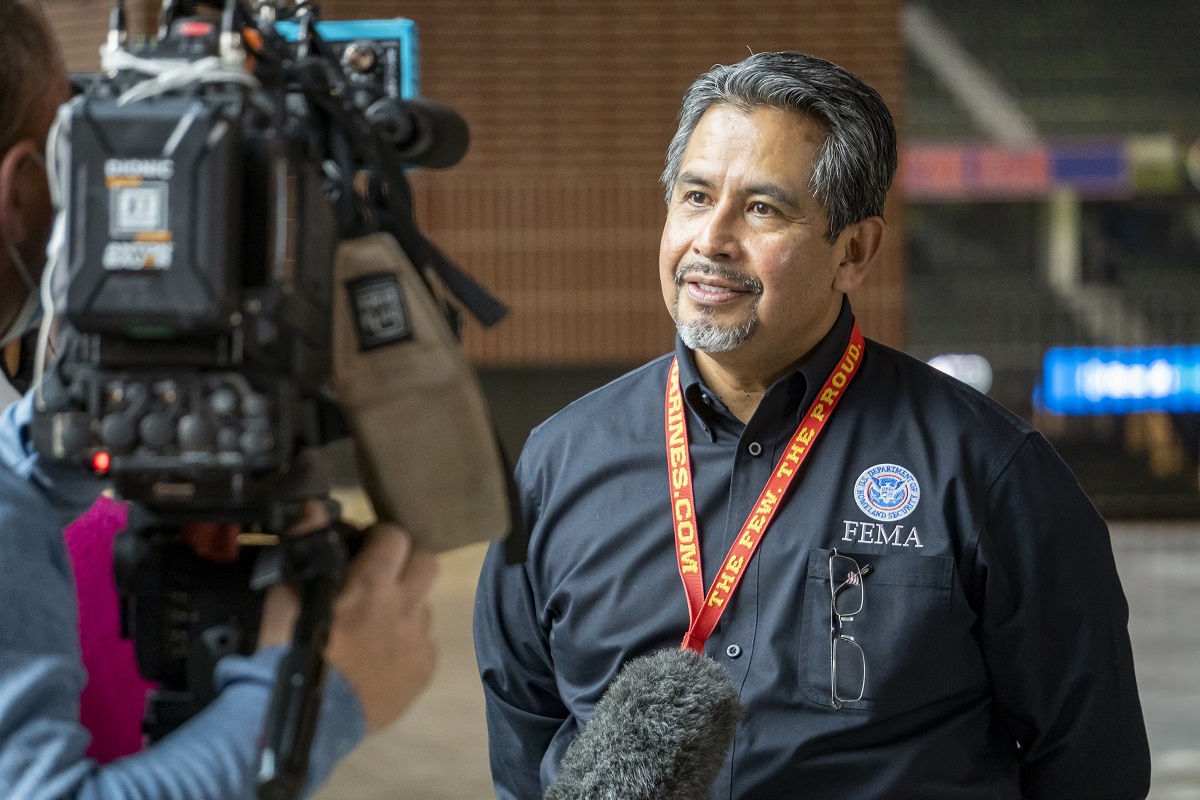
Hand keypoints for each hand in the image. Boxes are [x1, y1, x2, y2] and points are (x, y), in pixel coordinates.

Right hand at [256, 502, 437, 733]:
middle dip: (407, 560)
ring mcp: (418, 640)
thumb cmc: (287, 656)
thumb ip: (304, 548)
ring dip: (406, 605)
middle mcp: (404, 607)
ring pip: (424, 604)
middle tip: (384, 573)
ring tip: (378, 623)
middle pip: (428, 560)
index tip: (367, 545)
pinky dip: (407, 643)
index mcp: (371, 585)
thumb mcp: (285, 598)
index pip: (395, 536)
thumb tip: (313, 508)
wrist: (304, 723)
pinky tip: (382, 656)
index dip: (382, 537)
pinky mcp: (424, 670)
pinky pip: (424, 643)